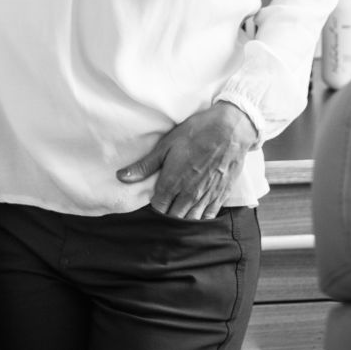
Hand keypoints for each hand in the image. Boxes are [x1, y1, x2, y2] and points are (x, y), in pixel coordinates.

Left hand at [115, 102, 257, 220]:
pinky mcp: (221, 196)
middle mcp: (189, 195)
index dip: (155, 202)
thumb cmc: (195, 133)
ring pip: (191, 219)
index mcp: (172, 183)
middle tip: (168, 197)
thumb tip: (121, 177)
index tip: (156, 192)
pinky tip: (197, 206)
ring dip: (183, 214)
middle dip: (168, 209)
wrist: (230, 130)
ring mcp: (206, 197)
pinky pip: (208, 216)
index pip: (158, 207)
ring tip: (181, 202)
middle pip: (174, 216)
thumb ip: (144, 165)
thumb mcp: (165, 145)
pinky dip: (200, 215)